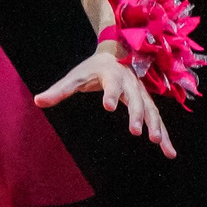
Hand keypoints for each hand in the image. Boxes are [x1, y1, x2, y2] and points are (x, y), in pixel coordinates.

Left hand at [35, 45, 177, 157]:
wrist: (117, 53)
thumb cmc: (92, 68)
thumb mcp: (75, 77)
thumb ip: (58, 90)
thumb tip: (37, 101)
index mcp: (111, 75)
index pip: (110, 85)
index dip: (109, 94)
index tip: (108, 106)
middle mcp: (130, 84)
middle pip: (135, 100)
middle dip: (136, 115)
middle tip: (135, 131)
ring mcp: (141, 94)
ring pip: (151, 110)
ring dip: (156, 126)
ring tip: (157, 142)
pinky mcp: (147, 103)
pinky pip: (157, 119)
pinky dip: (165, 134)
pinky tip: (169, 152)